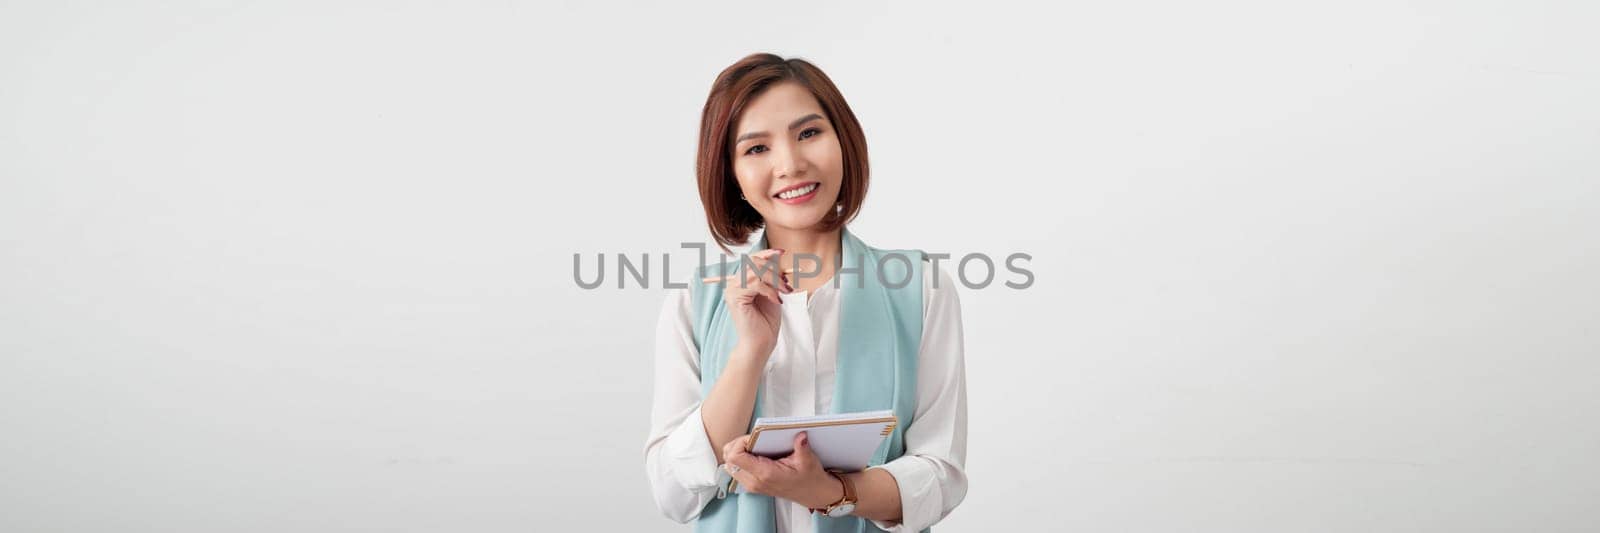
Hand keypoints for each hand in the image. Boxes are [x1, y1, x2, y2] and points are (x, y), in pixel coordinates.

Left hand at [722, 432, 840, 509]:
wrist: (813, 494)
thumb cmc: (810, 478)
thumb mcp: (808, 460)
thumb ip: (802, 447)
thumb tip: (800, 435)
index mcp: (765, 474)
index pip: (735, 457)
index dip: (739, 442)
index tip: (753, 437)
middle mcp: (755, 482)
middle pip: (728, 461)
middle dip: (736, 445)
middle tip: (751, 439)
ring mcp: (752, 485)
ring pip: (730, 465)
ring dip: (736, 452)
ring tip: (752, 444)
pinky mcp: (753, 485)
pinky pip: (736, 470)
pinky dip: (740, 459)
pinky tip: (753, 453)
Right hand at [723, 248, 791, 358]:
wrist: (760, 344)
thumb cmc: (766, 322)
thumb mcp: (773, 293)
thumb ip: (772, 277)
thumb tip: (779, 258)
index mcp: (741, 281)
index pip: (751, 259)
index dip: (766, 253)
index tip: (782, 252)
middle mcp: (733, 283)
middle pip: (753, 262)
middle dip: (774, 270)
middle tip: (787, 284)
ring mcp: (732, 290)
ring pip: (755, 272)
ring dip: (775, 280)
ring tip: (785, 292)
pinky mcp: (735, 298)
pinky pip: (755, 284)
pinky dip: (770, 290)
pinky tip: (776, 301)